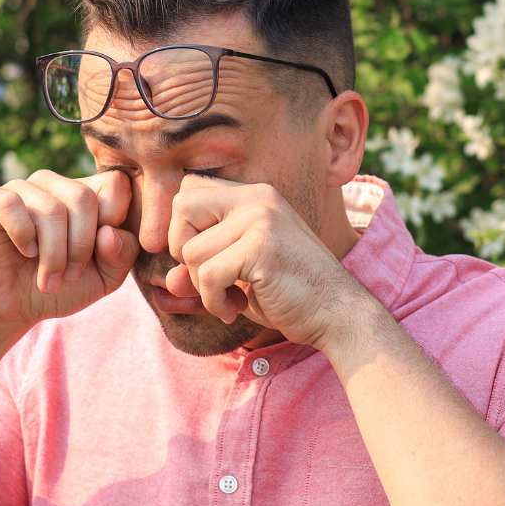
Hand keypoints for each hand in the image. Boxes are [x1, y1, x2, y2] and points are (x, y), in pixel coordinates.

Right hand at [0, 169, 137, 330]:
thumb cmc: (61, 288)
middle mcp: (54, 184)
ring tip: (48, 278)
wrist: (11, 309)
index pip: (116, 183)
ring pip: (50, 208)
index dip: (115, 220)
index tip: (100, 255)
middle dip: (81, 245)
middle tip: (71, 275)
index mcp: (86, 194)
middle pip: (83, 196)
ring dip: (53, 254)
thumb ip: (122, 254)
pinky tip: (24, 251)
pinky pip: (11, 205)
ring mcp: (21, 188)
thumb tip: (109, 232)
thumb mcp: (105, 279)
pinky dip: (23, 236)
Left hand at [165, 175, 371, 346]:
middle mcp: (257, 198)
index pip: (189, 191)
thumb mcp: (239, 279)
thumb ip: (202, 271)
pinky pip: (208, 275)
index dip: (184, 229)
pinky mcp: (263, 246)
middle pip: (182, 207)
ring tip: (230, 299)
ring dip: (202, 287)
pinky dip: (213, 302)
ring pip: (191, 251)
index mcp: (254, 196)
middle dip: (185, 252)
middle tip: (211, 279)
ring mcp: (261, 219)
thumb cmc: (289, 295)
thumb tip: (166, 280)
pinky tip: (234, 310)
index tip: (203, 262)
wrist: (338, 314)